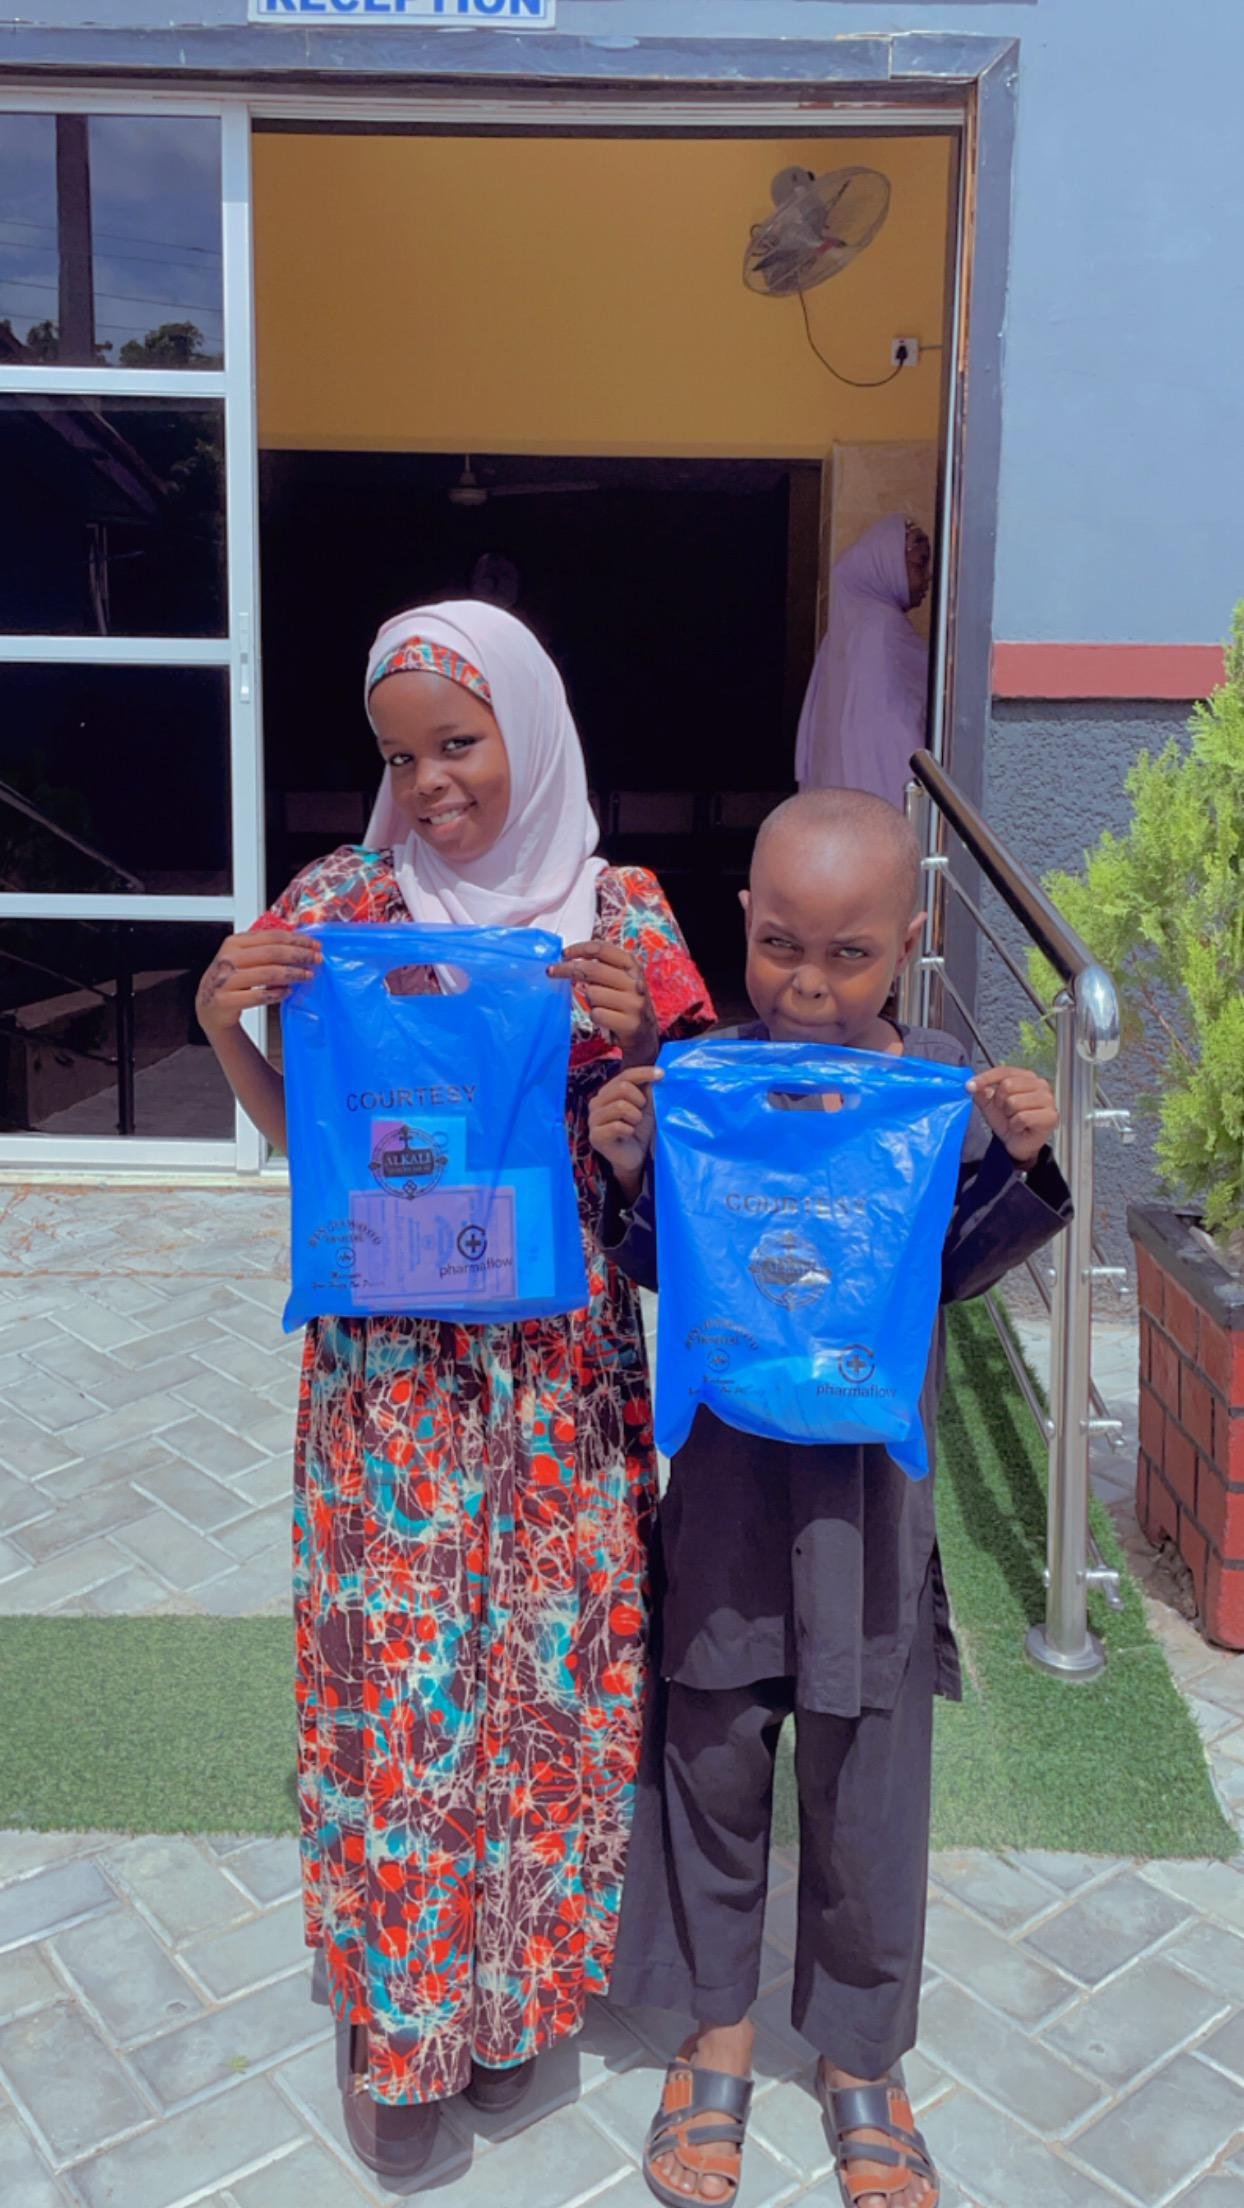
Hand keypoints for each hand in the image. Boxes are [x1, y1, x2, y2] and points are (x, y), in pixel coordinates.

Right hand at [195, 929, 320, 1038]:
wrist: (209, 1005)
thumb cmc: (231, 978)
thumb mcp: (242, 957)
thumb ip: (264, 948)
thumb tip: (300, 943)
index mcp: (234, 943)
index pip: (272, 936)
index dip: (297, 940)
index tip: (314, 945)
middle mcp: (228, 958)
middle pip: (273, 953)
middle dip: (299, 955)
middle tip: (316, 960)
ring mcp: (225, 979)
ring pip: (269, 973)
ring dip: (293, 974)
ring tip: (307, 975)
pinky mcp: (226, 1000)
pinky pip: (259, 996)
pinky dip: (277, 993)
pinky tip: (288, 992)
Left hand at [549, 940, 659, 1066]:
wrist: (645, 1036)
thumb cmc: (624, 1003)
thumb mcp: (620, 980)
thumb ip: (601, 968)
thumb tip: (569, 958)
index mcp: (632, 966)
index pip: (603, 949)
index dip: (580, 949)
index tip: (563, 954)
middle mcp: (635, 982)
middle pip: (592, 969)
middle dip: (566, 969)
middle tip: (550, 972)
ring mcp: (634, 1003)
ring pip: (592, 994)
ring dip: (590, 1001)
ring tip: (602, 1007)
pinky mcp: (630, 1023)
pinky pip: (597, 1014)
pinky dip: (596, 1017)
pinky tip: (606, 1020)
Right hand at [588, 1066, 662, 1197]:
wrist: (634, 1157)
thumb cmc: (639, 1130)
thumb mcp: (647, 1107)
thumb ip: (647, 1090)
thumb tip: (655, 1074)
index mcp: (607, 1092)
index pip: (625, 1075)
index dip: (644, 1073)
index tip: (662, 1074)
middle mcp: (596, 1102)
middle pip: (623, 1087)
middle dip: (640, 1100)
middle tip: (642, 1113)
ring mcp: (593, 1119)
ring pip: (620, 1106)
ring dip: (635, 1116)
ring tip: (635, 1125)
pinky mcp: (595, 1136)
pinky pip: (617, 1126)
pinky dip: (629, 1130)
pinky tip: (628, 1135)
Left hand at [967, 1064, 1057, 1166]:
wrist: (1017, 1144)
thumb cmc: (1008, 1121)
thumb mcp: (990, 1105)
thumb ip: (982, 1093)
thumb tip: (974, 1086)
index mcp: (1027, 1077)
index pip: (1003, 1071)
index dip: (985, 1078)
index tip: (969, 1086)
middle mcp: (1040, 1084)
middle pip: (1008, 1084)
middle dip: (1000, 1101)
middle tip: (1005, 1112)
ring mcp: (1048, 1100)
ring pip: (1014, 1101)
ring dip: (1009, 1115)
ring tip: (1014, 1120)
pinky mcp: (1050, 1116)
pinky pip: (1022, 1117)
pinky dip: (1016, 1125)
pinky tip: (1021, 1128)